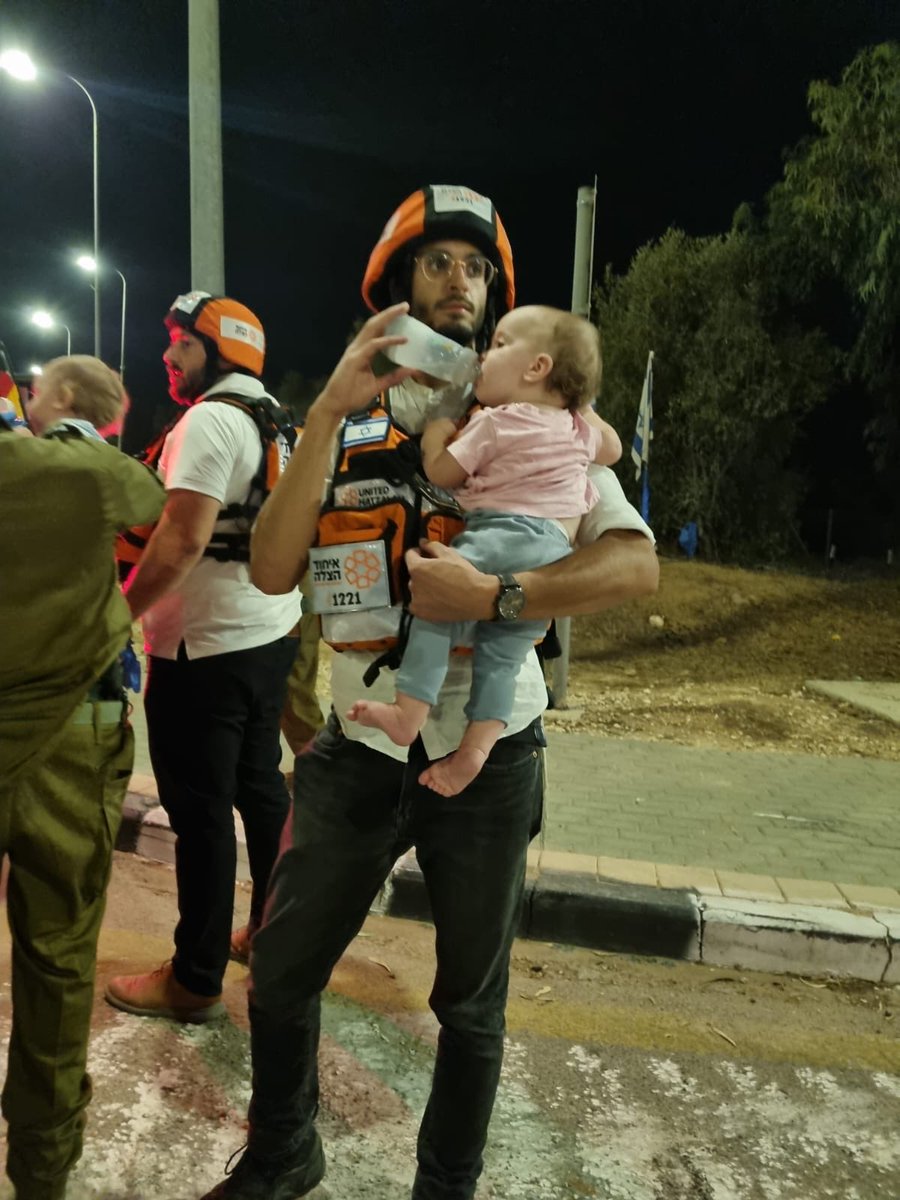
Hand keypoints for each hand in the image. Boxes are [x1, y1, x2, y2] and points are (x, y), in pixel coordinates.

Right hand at [315, 303, 415, 420]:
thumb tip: (411, 370)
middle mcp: (358, 347)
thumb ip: (393, 377)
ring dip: (388, 318)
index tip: (404, 315)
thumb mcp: (377, 386)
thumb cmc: (352, 396)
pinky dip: (388, 340)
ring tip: (403, 310)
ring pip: (372, 328)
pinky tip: (401, 339)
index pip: (376, 330)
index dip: (388, 321)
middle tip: (406, 305)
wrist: (335, 405)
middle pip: (374, 324)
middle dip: (390, 313)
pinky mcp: (354, 360)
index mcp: (362, 351)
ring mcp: (355, 352)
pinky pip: (373, 346)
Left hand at [406, 540, 495, 621]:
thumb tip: (421, 543)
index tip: (424, 554)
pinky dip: (422, 602)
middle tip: (436, 574)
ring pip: (415, 590)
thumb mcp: (449, 554)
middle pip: (413, 574)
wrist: (476, 598)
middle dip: (421, 572)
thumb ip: (432, 546)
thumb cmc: (463, 573)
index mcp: (417, 568)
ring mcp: (415, 601)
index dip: (417, 553)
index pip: (409, 555)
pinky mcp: (421, 614)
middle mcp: (412, 584)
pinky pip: (416, 605)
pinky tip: (435, 600)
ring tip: (438, 589)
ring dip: (422, 587)